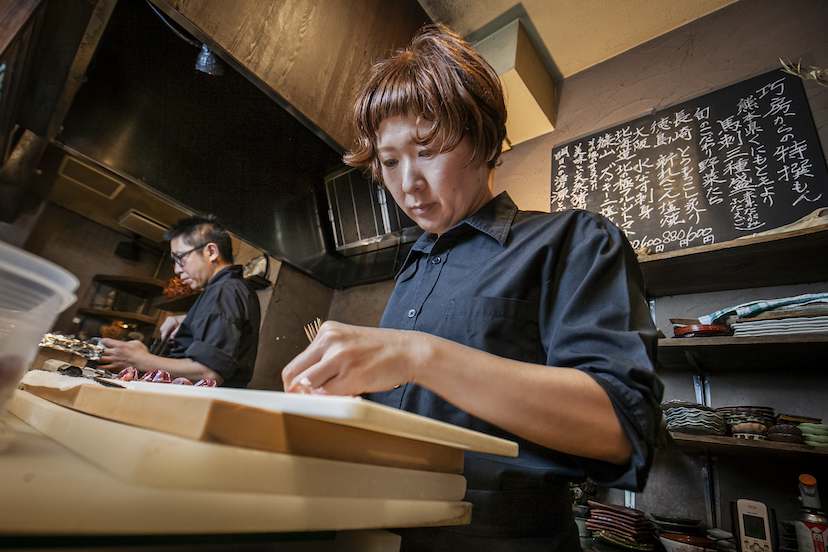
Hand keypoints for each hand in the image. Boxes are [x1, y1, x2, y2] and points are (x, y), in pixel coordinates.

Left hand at [99, 338, 149, 370]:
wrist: (143, 362)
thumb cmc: (141, 353)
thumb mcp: (135, 342)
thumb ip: (128, 342)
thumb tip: (126, 343)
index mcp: (119, 345)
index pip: (105, 341)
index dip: (102, 340)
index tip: (103, 341)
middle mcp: (115, 352)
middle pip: (100, 350)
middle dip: (97, 349)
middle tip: (96, 349)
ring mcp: (115, 360)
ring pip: (101, 359)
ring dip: (97, 357)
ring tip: (95, 356)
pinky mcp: (116, 367)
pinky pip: (105, 367)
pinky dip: (100, 366)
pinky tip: (98, 366)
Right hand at [159, 315, 185, 340]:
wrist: (188, 318)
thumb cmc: (185, 323)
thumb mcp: (181, 329)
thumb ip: (175, 333)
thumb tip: (171, 338)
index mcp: (172, 321)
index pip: (164, 330)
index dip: (163, 336)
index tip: (164, 340)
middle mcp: (169, 319)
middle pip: (162, 329)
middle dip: (164, 335)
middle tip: (167, 339)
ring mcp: (168, 319)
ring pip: (162, 328)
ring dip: (164, 333)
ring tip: (169, 335)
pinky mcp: (168, 319)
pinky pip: (164, 326)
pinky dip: (165, 330)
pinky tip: (170, 332)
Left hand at [281, 321, 419, 395]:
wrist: (410, 351)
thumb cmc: (381, 351)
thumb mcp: (348, 344)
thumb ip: (326, 360)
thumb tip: (306, 387)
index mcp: (327, 332)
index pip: (296, 362)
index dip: (294, 384)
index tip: (299, 394)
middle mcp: (330, 341)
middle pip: (294, 374)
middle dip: (296, 393)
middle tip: (308, 402)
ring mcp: (340, 357)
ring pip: (308, 387)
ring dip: (316, 397)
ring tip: (335, 395)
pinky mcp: (351, 375)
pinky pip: (328, 395)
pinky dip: (334, 401)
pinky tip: (350, 393)